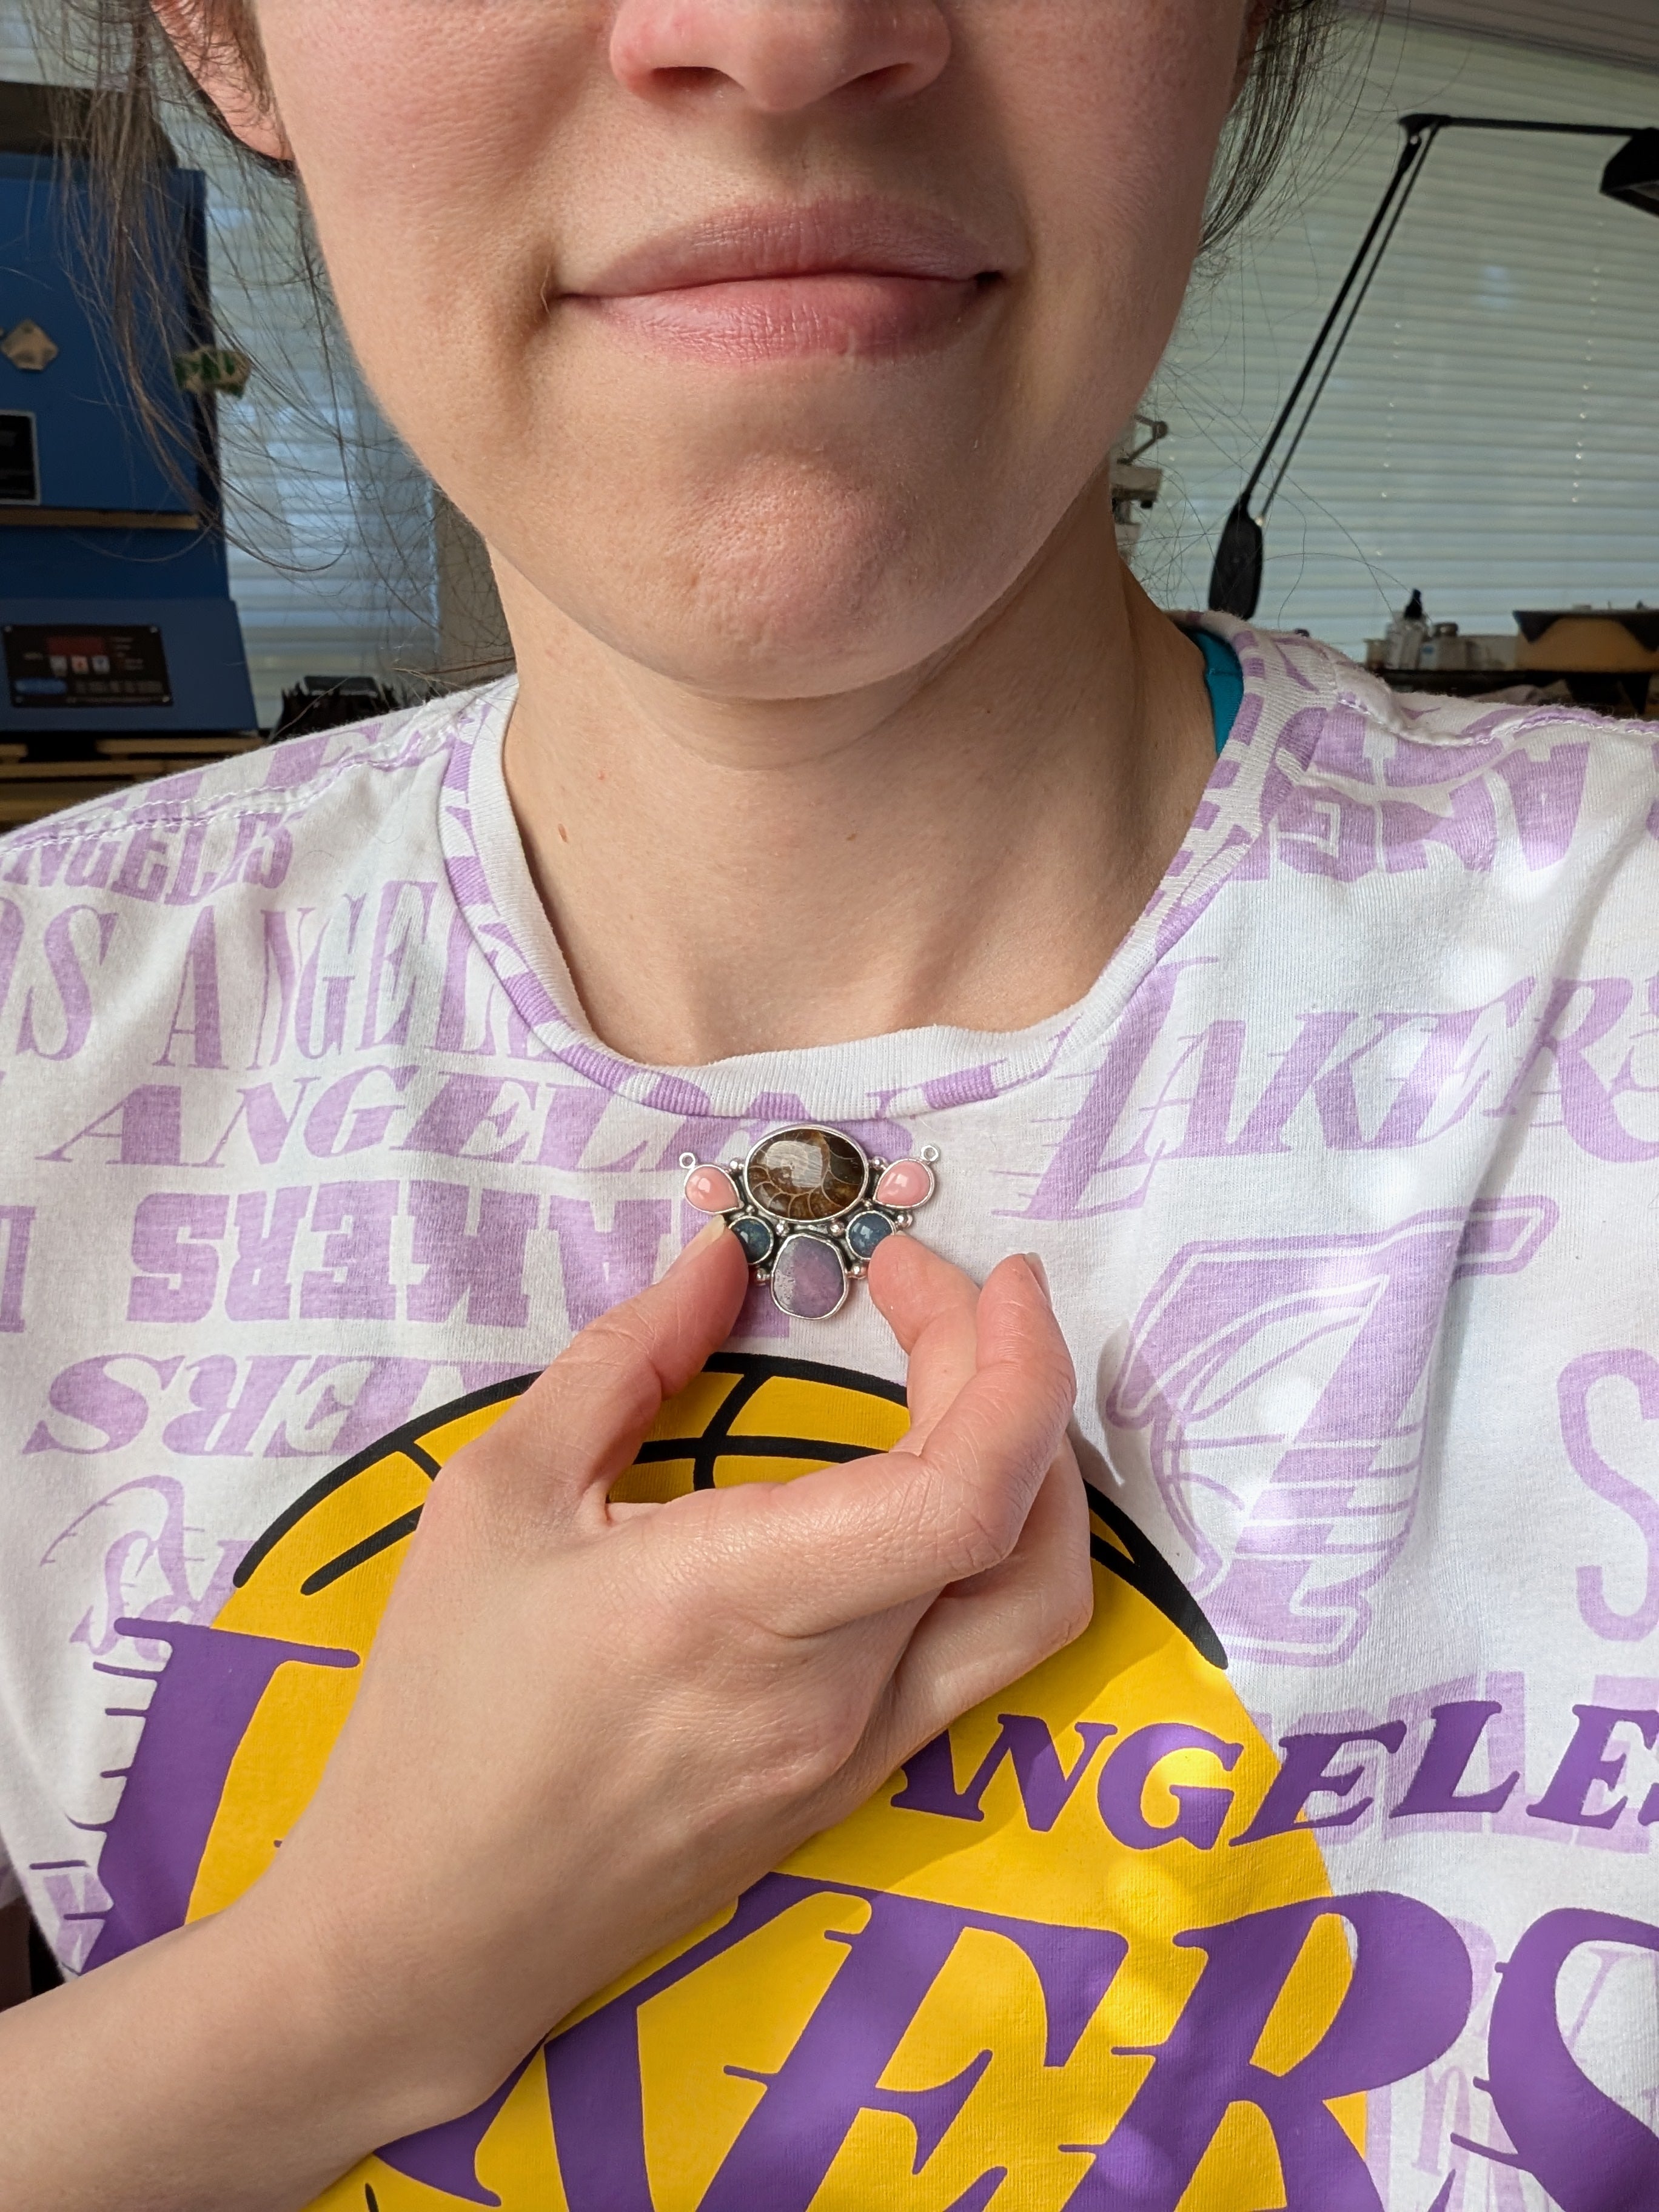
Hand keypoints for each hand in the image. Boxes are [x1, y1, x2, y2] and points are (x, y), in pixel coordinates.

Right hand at [253, 1224, 1089, 2131]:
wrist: (425, 1939)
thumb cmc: (441, 1707)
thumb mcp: (501, 1494)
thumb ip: (628, 1358)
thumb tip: (722, 1259)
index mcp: (742, 1605)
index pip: (967, 1492)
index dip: (1008, 1361)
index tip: (967, 1270)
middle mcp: (838, 1693)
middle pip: (1020, 1525)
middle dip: (1008, 1375)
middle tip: (923, 1293)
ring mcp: (862, 1755)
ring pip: (1032, 1607)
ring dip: (1034, 1471)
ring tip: (960, 1379)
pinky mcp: (853, 1787)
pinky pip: (978, 1658)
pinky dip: (990, 1548)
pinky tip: (918, 1488)